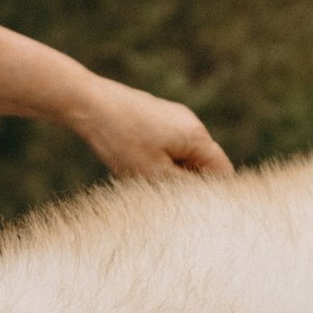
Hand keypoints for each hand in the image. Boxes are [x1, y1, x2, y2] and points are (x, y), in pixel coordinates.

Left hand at [64, 74, 231, 180]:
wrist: (89, 104)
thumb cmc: (121, 140)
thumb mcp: (154, 173)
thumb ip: (184, 186)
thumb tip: (202, 195)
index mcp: (197, 136)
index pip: (222, 171)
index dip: (213, 192)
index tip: (195, 208)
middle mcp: (190, 123)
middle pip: (203, 162)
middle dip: (187, 181)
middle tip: (163, 194)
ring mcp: (172, 116)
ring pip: (183, 154)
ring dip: (170, 170)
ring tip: (144, 177)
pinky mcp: (155, 115)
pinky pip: (167, 143)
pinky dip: (158, 158)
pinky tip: (134, 163)